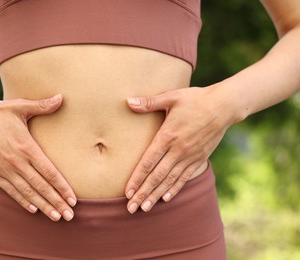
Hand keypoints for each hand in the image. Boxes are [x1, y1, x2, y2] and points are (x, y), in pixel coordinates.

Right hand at [0, 94, 75, 220]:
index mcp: (26, 146)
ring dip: (42, 206)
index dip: (62, 187)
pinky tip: (33, 209)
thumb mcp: (19, 106)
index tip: (73, 199)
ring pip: (27, 192)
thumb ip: (42, 105)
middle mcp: (16, 161)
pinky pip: (10, 191)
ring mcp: (4, 169)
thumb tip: (62, 97)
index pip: (49, 172)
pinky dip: (23, 201)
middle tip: (69, 216)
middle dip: (56, 202)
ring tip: (55, 217)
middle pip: (41, 186)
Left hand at [124, 86, 235, 213]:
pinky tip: (166, 198)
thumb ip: (149, 102)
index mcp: (168, 135)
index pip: (148, 161)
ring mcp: (190, 156)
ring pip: (170, 180)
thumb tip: (128, 102)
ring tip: (145, 208)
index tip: (127, 192)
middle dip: (143, 193)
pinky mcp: (200, 158)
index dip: (137, 178)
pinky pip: (185, 177)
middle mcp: (178, 150)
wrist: (225, 106)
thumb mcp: (172, 97)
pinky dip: (175, 188)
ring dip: (156, 195)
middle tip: (131, 208)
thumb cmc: (196, 99)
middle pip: (157, 176)